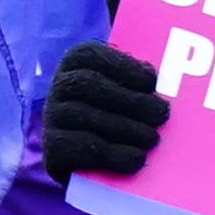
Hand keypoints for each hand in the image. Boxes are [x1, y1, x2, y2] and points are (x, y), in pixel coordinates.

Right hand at [40, 38, 169, 181]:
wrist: (93, 158)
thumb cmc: (121, 111)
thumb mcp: (130, 88)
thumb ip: (139, 77)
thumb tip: (160, 78)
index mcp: (77, 61)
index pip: (91, 55)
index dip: (122, 66)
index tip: (152, 81)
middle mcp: (60, 85)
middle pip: (89, 85)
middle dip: (130, 100)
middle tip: (162, 114)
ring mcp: (52, 116)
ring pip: (85, 117)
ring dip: (125, 129)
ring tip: (153, 139)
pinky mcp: (52, 148)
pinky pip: (80, 148)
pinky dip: (112, 154)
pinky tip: (136, 159)